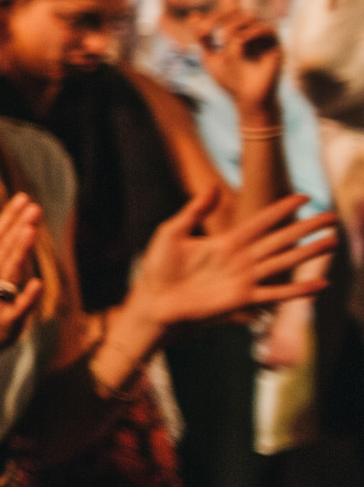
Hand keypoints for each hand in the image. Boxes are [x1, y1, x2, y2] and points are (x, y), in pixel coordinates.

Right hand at [0, 193, 43, 364]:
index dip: (9, 217)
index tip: (24, 198)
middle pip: (3, 250)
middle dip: (18, 229)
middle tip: (34, 209)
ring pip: (9, 273)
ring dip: (19, 253)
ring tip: (30, 232)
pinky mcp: (7, 320)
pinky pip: (18, 307)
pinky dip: (27, 296)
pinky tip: (38, 283)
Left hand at [128, 188, 334, 332]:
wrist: (155, 299)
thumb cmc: (159, 267)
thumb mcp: (172, 232)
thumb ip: (194, 211)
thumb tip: (213, 187)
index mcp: (227, 241)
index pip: (260, 221)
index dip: (280, 209)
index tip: (302, 196)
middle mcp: (241, 258)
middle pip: (280, 239)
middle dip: (305, 228)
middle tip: (331, 217)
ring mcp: (245, 278)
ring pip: (283, 262)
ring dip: (308, 253)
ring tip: (332, 242)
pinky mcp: (243, 298)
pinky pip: (275, 293)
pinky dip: (297, 290)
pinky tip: (320, 285)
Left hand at [194, 9, 283, 116]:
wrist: (246, 99)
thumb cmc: (230, 79)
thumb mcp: (209, 56)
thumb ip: (202, 37)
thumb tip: (194, 15)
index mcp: (234, 28)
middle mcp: (250, 27)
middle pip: (234, 10)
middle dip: (216, 19)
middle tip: (206, 33)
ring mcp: (263, 34)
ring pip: (247, 17)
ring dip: (230, 27)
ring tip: (221, 41)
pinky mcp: (275, 43)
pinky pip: (263, 28)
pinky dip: (247, 35)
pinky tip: (237, 44)